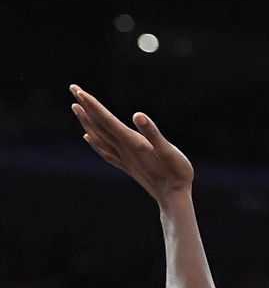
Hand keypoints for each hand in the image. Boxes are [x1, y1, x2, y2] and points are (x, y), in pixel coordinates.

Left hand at [70, 85, 193, 205]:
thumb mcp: (169, 151)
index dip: (93, 105)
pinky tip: (89, 138)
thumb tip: (138, 115)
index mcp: (132, 143)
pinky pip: (105, 151)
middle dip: (85, 106)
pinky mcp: (128, 166)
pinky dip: (94, 142)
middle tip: (73, 88)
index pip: (107, 120)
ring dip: (87, 121)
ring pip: (99, 137)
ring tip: (76, 107)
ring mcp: (124, 158)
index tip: (79, 91)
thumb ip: (153, 133)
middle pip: (99, 125)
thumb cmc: (177, 174)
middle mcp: (124, 150)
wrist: (174, 199)